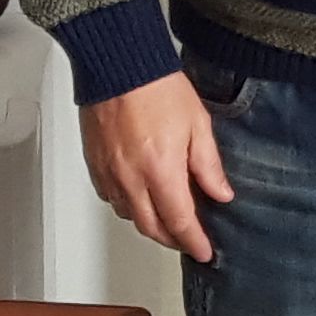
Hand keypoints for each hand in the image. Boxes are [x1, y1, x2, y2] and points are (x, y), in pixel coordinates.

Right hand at [82, 71, 235, 262]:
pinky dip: (126, 205)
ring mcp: (110, 172)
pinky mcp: (94, 163)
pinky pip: (110, 197)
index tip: (204, 251)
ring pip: (128, 215)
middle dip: (172, 239)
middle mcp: (131, 178)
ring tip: (165, 218)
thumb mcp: (198, 124)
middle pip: (151, 227)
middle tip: (187, 238)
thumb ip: (208, 165)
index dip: (194, 242)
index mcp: (161, 170)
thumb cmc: (156, 86)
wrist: (119, 63)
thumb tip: (221, 193)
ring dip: (149, 223)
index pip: (180, 222)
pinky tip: (138, 196)